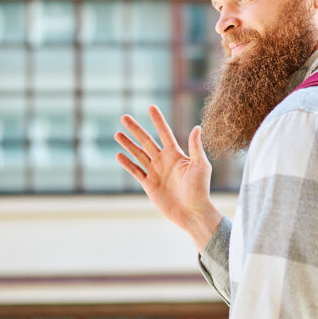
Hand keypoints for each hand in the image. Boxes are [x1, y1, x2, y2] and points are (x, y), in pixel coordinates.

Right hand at [115, 105, 221, 251]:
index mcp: (176, 154)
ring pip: (138, 154)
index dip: (158, 120)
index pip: (164, 133)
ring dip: (128, 144)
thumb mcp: (200, 165)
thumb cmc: (200, 189)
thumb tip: (196, 126)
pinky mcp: (149, 184)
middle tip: (124, 117)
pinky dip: (127, 163)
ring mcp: (155, 172)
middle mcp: (164, 161)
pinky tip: (119, 155)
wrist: (192, 212)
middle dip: (136, 129)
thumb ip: (195, 146)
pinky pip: (135, 171)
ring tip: (117, 134)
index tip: (151, 106)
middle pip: (146, 141)